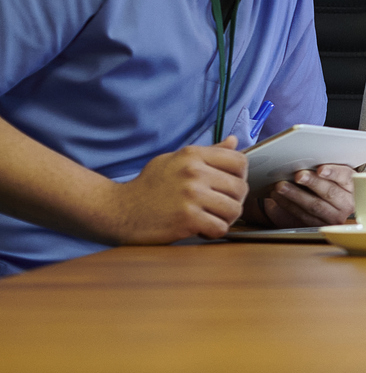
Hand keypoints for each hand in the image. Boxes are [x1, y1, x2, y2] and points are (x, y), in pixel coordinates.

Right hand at [109, 136, 248, 243]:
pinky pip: (221, 228)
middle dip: (233, 201)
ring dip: (225, 218)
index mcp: (192, 155)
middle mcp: (193, 172)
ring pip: (234, 209)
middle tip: (217, 207)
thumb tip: (235, 141)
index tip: (227, 186)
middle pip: (240, 188)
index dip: (239, 176)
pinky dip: (214, 231)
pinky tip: (201, 228)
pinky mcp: (187, 219)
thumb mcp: (174, 161)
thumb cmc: (149, 186)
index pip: (240, 162)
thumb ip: (208, 152)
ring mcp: (190, 196)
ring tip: (210, 217)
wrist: (119, 210)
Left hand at [253, 164, 356, 227]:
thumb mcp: (334, 174)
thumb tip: (309, 161)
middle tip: (298, 175)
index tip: (320, 169)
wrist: (329, 203)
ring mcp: (334, 217)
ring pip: (315, 206)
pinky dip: (288, 205)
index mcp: (353, 185)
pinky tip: (278, 196)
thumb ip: (326, 168)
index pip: (345, 177)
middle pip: (330, 193)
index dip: (333, 172)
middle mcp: (347, 203)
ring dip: (295, 195)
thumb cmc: (329, 183)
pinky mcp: (320, 225)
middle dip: (312, 183)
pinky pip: (303, 216)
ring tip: (281, 186)